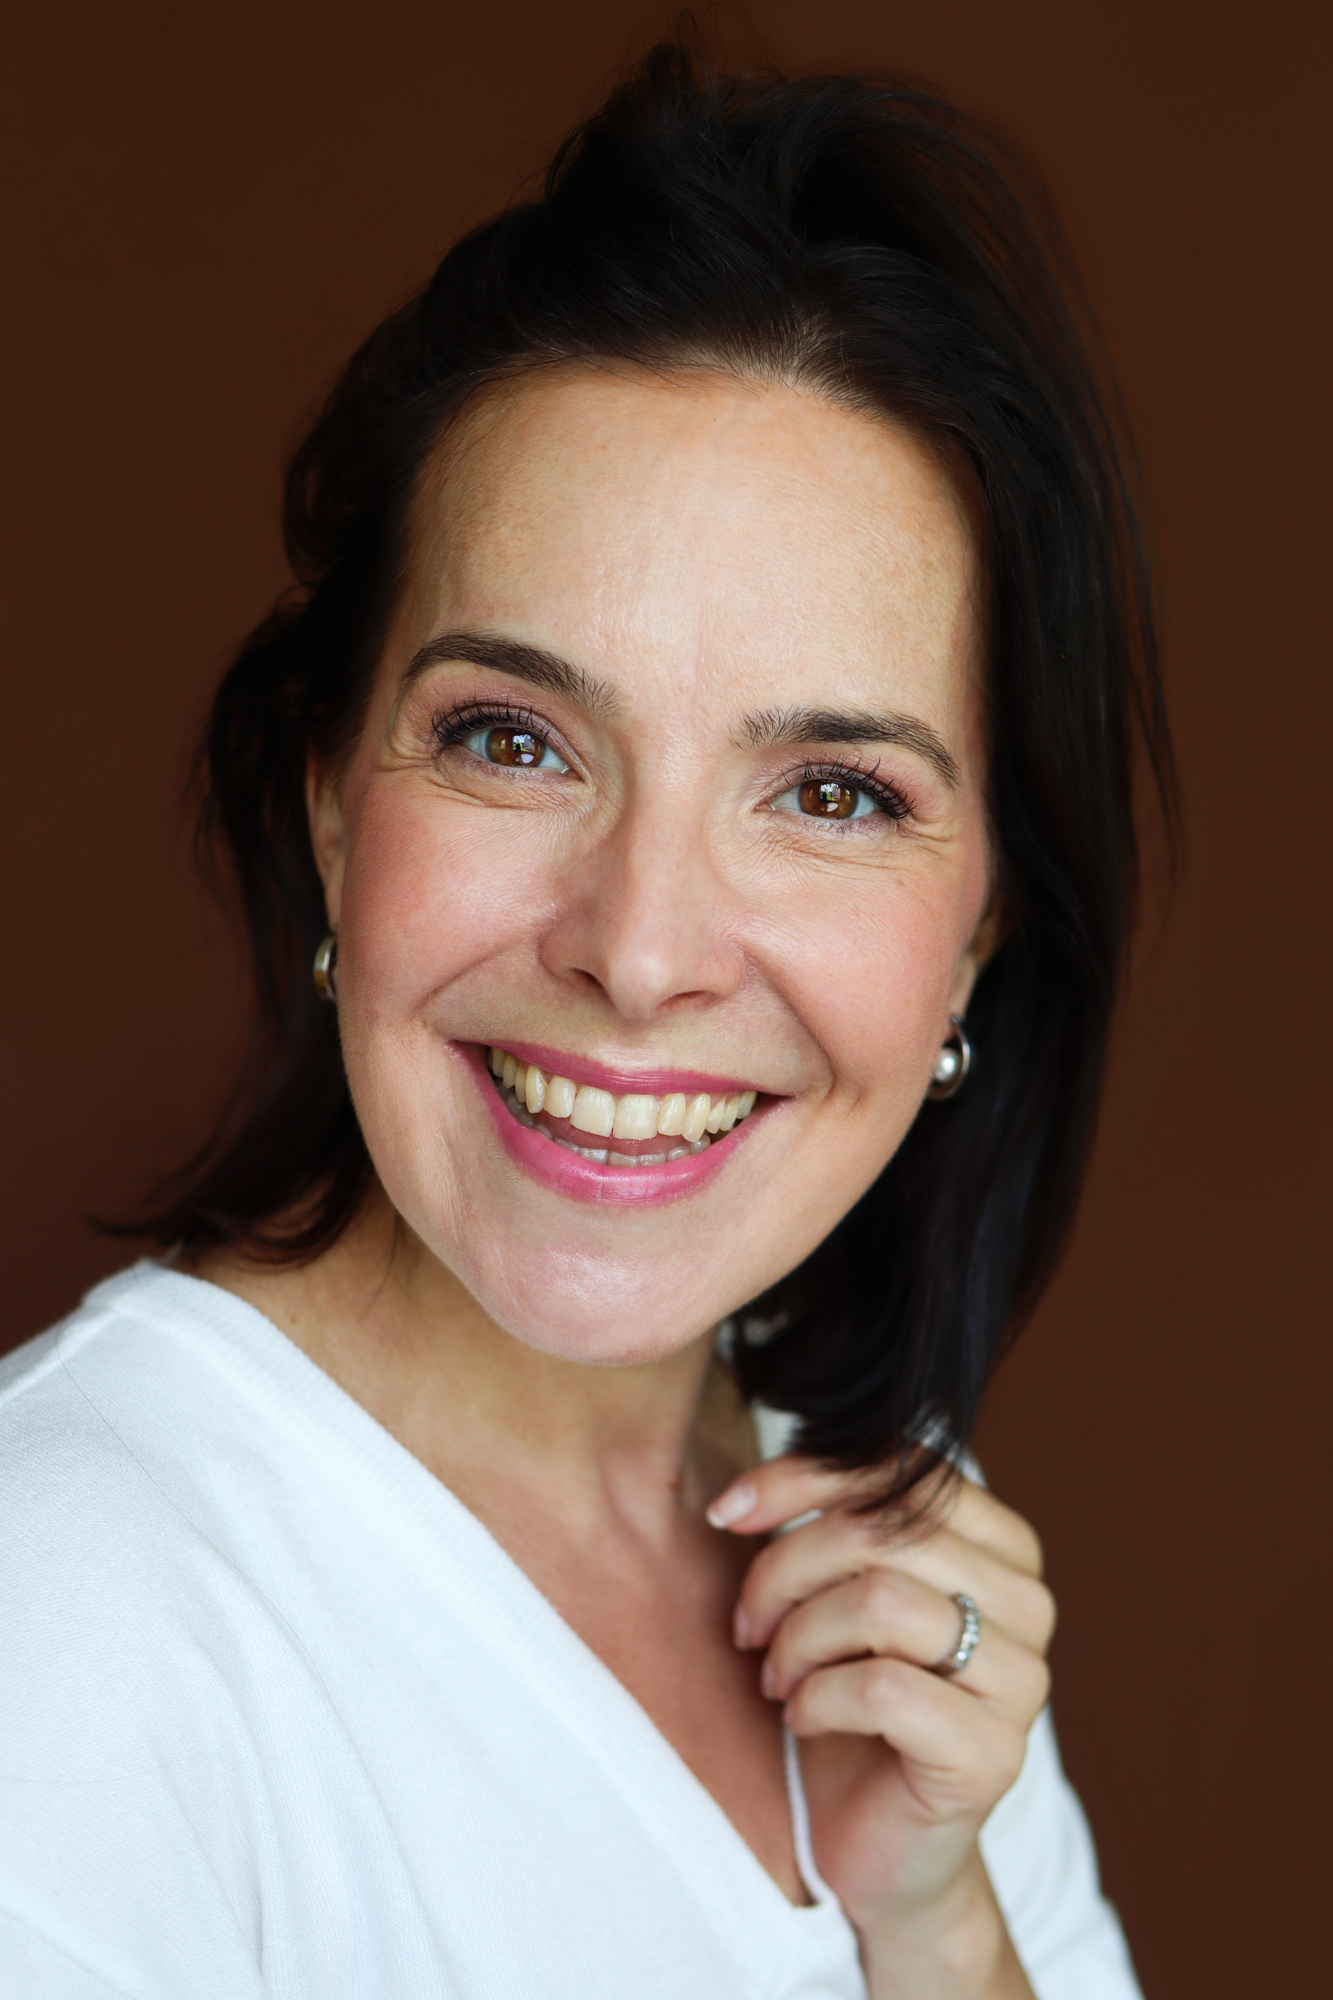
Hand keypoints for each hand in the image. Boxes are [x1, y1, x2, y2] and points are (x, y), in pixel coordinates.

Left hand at [708, 1457, 1053, 1997]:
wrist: (875, 1842)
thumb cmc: (849, 1702)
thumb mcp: (833, 1593)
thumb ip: (826, 1522)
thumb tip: (746, 1489)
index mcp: (1001, 1544)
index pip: (902, 1468)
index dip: (803, 1477)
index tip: (728, 1513)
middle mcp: (1027, 1601)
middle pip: (880, 1532)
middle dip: (785, 1570)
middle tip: (747, 1626)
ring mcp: (1022, 1679)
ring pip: (880, 1602)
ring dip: (798, 1639)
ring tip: (776, 1675)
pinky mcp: (994, 1753)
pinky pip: (882, 1690)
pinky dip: (817, 1699)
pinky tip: (803, 1717)